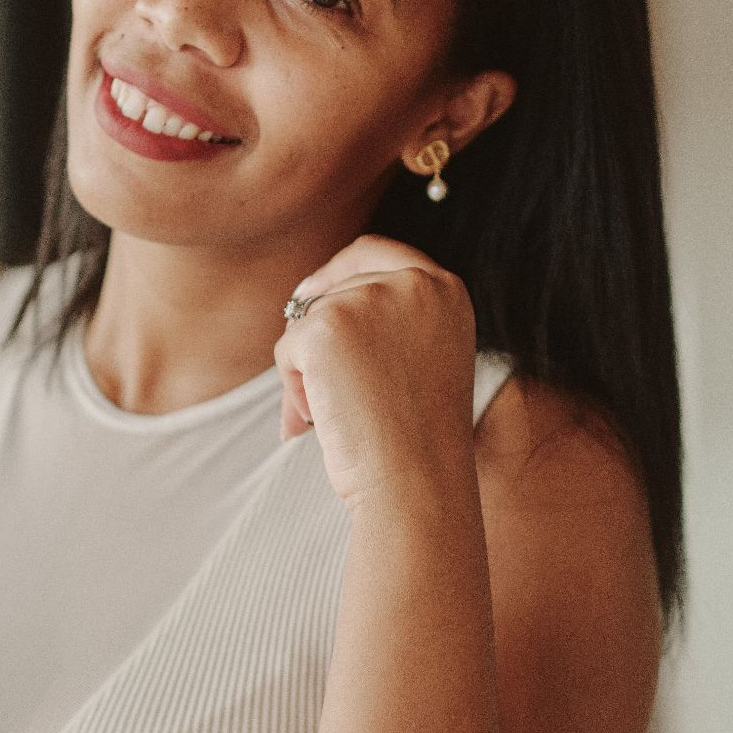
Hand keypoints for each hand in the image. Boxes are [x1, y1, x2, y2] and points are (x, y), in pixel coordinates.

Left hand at [274, 233, 477, 512]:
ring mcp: (368, 298)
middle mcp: (412, 282)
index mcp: (444, 288)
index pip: (375, 251)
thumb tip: (305, 304)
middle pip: (333, 287)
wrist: (416, 481)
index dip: (338, 271)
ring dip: (307, 373)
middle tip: (318, 389)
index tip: (310, 294)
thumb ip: (385, 323)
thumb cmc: (417, 441)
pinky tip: (322, 420)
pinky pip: (287, 351)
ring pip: (307, 323)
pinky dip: (293, 390)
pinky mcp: (327, 324)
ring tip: (338, 417)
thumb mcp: (420, 361)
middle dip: (316, 336)